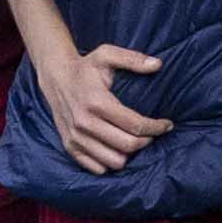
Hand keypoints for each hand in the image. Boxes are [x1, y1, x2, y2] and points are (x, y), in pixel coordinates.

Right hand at [34, 42, 168, 173]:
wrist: (55, 77)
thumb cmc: (85, 66)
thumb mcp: (107, 55)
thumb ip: (133, 59)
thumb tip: (158, 64)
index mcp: (97, 102)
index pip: (135, 125)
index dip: (156, 128)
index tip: (167, 124)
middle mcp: (85, 123)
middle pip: (127, 146)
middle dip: (147, 141)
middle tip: (152, 133)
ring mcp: (75, 137)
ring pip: (113, 161)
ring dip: (129, 154)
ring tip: (134, 141)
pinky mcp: (69, 146)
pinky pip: (96, 167)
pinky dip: (110, 162)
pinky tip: (116, 148)